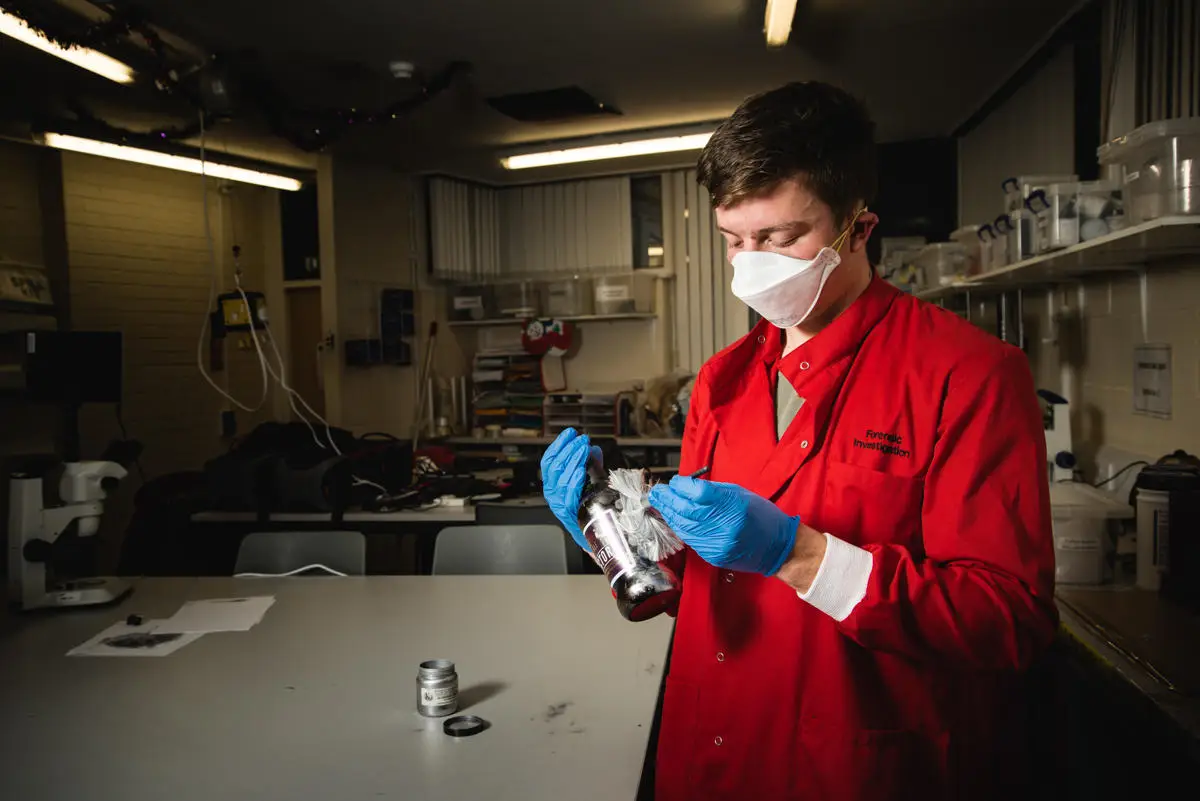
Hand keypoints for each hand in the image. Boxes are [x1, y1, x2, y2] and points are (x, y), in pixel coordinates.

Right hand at [540, 428, 601, 552]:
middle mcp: (552, 493)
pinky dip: (574, 479)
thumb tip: (594, 449)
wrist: (594, 533)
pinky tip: (581, 469)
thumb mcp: (590, 482)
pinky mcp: (567, 512)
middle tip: (582, 439)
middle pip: (554, 466)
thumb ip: (590, 466)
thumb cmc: (590, 507)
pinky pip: (568, 493)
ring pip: (561, 477)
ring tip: (583, 448)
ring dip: (573, 459)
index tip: (570, 433)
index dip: (558, 445)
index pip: (549, 460)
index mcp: (553, 484)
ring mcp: (558, 503)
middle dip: (569, 449)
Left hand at [648, 476, 798, 575]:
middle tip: (657, 492)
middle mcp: (726, 525)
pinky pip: (691, 539)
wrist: (777, 547)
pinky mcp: (714, 555)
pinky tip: (673, 518)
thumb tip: (685, 487)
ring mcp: (719, 543)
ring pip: (684, 526)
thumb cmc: (761, 516)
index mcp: (734, 504)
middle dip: (668, 499)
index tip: (675, 481)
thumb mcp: (740, 494)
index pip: (699, 492)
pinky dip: (680, 527)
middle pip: (687, 510)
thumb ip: (712, 491)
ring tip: (660, 503)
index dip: (682, 486)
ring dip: (669, 514)